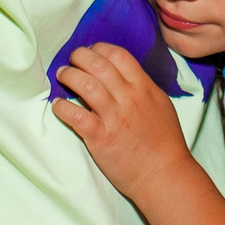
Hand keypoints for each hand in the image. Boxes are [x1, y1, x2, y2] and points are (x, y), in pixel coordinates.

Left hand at [52, 44, 194, 197]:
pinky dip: (63, 107)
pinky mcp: (101, 138)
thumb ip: (142, 88)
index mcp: (144, 88)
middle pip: (98, 64)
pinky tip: (59, 105)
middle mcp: (129, 98)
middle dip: (80, 56)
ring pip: (85, 85)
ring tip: (63, 75)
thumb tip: (123, 75)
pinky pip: (76, 116)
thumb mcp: (161, 105)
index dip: (100, 49)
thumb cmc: (165, 143)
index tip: (91, 52)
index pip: (119, 55)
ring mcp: (114, 118)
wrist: (164, 176)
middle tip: (72, 59)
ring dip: (69, 75)